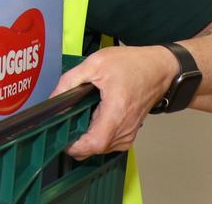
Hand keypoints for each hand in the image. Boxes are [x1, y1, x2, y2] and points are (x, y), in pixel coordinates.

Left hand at [49, 45, 178, 159]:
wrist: (158, 69)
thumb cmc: (132, 65)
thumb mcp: (95, 63)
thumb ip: (70, 80)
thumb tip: (53, 99)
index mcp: (116, 111)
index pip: (94, 143)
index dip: (75, 145)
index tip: (61, 137)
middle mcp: (124, 128)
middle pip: (94, 148)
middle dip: (76, 138)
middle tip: (66, 120)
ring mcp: (129, 134)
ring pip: (100, 148)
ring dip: (87, 137)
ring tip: (82, 115)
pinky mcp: (129, 134)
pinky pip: (108, 143)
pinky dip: (97, 135)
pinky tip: (93, 118)